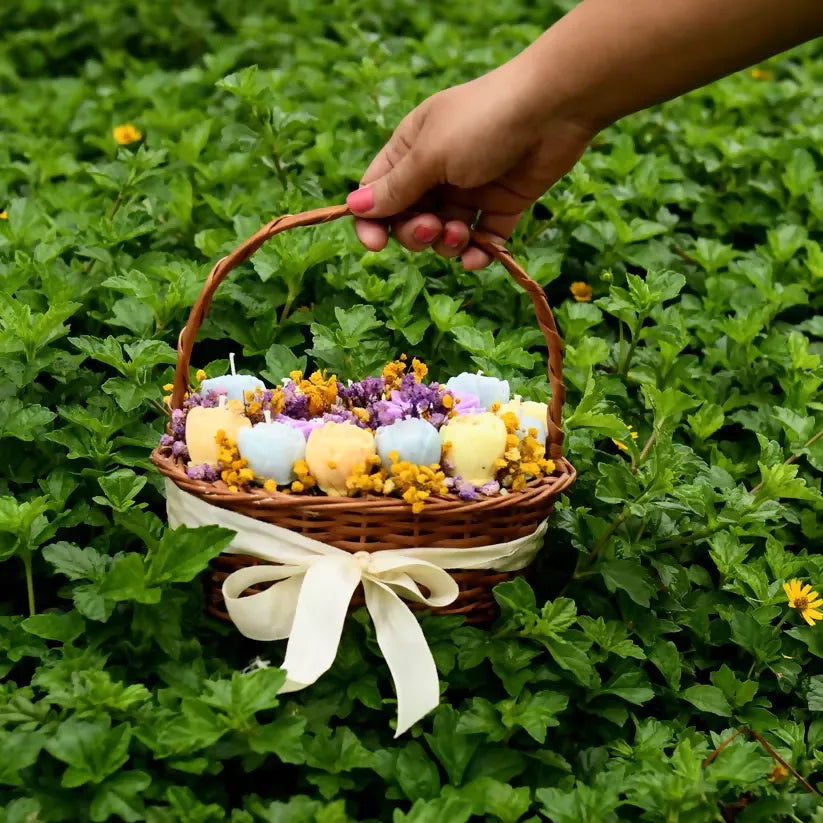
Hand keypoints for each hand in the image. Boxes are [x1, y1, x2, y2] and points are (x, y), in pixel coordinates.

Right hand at [347, 63, 594, 268]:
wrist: (553, 108)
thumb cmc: (483, 122)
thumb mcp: (431, 155)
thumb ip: (396, 188)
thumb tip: (354, 208)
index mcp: (411, 148)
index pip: (378, 192)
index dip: (372, 221)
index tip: (375, 245)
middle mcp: (437, 170)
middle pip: (410, 219)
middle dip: (415, 233)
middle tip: (433, 228)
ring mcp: (470, 189)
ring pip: (444, 234)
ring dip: (447, 243)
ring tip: (460, 234)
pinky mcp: (502, 205)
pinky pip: (482, 239)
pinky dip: (478, 253)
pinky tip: (478, 257)